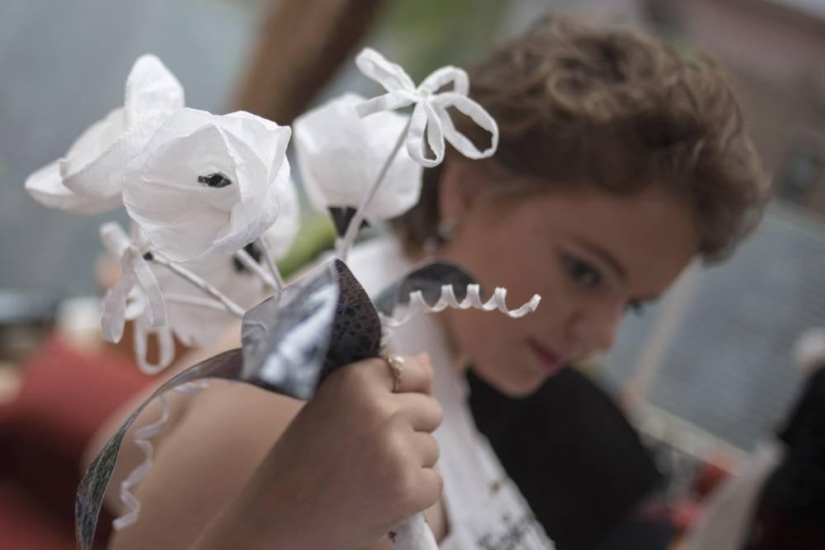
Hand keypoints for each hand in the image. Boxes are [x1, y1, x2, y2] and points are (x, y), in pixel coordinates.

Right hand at [219, 354, 442, 549]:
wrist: (278, 521)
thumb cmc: (299, 463)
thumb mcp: (330, 407)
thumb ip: (379, 384)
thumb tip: (428, 360)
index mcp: (355, 381)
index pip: (415, 371)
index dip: (408, 391)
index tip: (388, 409)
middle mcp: (380, 409)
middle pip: (431, 410)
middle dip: (412, 430)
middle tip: (371, 450)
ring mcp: (397, 450)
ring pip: (432, 448)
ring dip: (410, 463)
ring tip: (368, 475)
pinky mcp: (408, 488)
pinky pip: (434, 482)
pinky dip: (414, 493)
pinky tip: (378, 496)